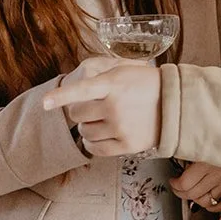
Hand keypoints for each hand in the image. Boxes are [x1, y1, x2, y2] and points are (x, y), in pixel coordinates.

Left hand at [42, 63, 162, 155]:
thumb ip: (99, 76)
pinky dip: (92, 144)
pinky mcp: (126, 145)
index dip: (60, 96)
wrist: (176, 104)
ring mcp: (121, 128)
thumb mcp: (124, 70)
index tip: (44, 103)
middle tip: (95, 108)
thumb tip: (75, 86)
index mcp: (113, 84)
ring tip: (103, 120)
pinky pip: (95, 149)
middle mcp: (115, 106)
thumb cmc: (146, 83)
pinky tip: (100, 136)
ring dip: (87, 127)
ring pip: (84, 132)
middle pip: (78, 114)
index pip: (81, 90)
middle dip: (81, 111)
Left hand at [170, 162, 220, 212]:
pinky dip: (211, 205)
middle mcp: (219, 175)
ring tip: (193, 191)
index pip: (184, 183)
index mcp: (208, 162)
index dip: (175, 185)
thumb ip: (189, 158)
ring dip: (196, 199)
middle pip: (193, 194)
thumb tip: (176, 171)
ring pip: (205, 202)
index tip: (173, 181)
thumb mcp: (202, 146)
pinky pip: (220, 207)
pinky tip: (207, 198)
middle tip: (179, 188)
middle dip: (181, 192)